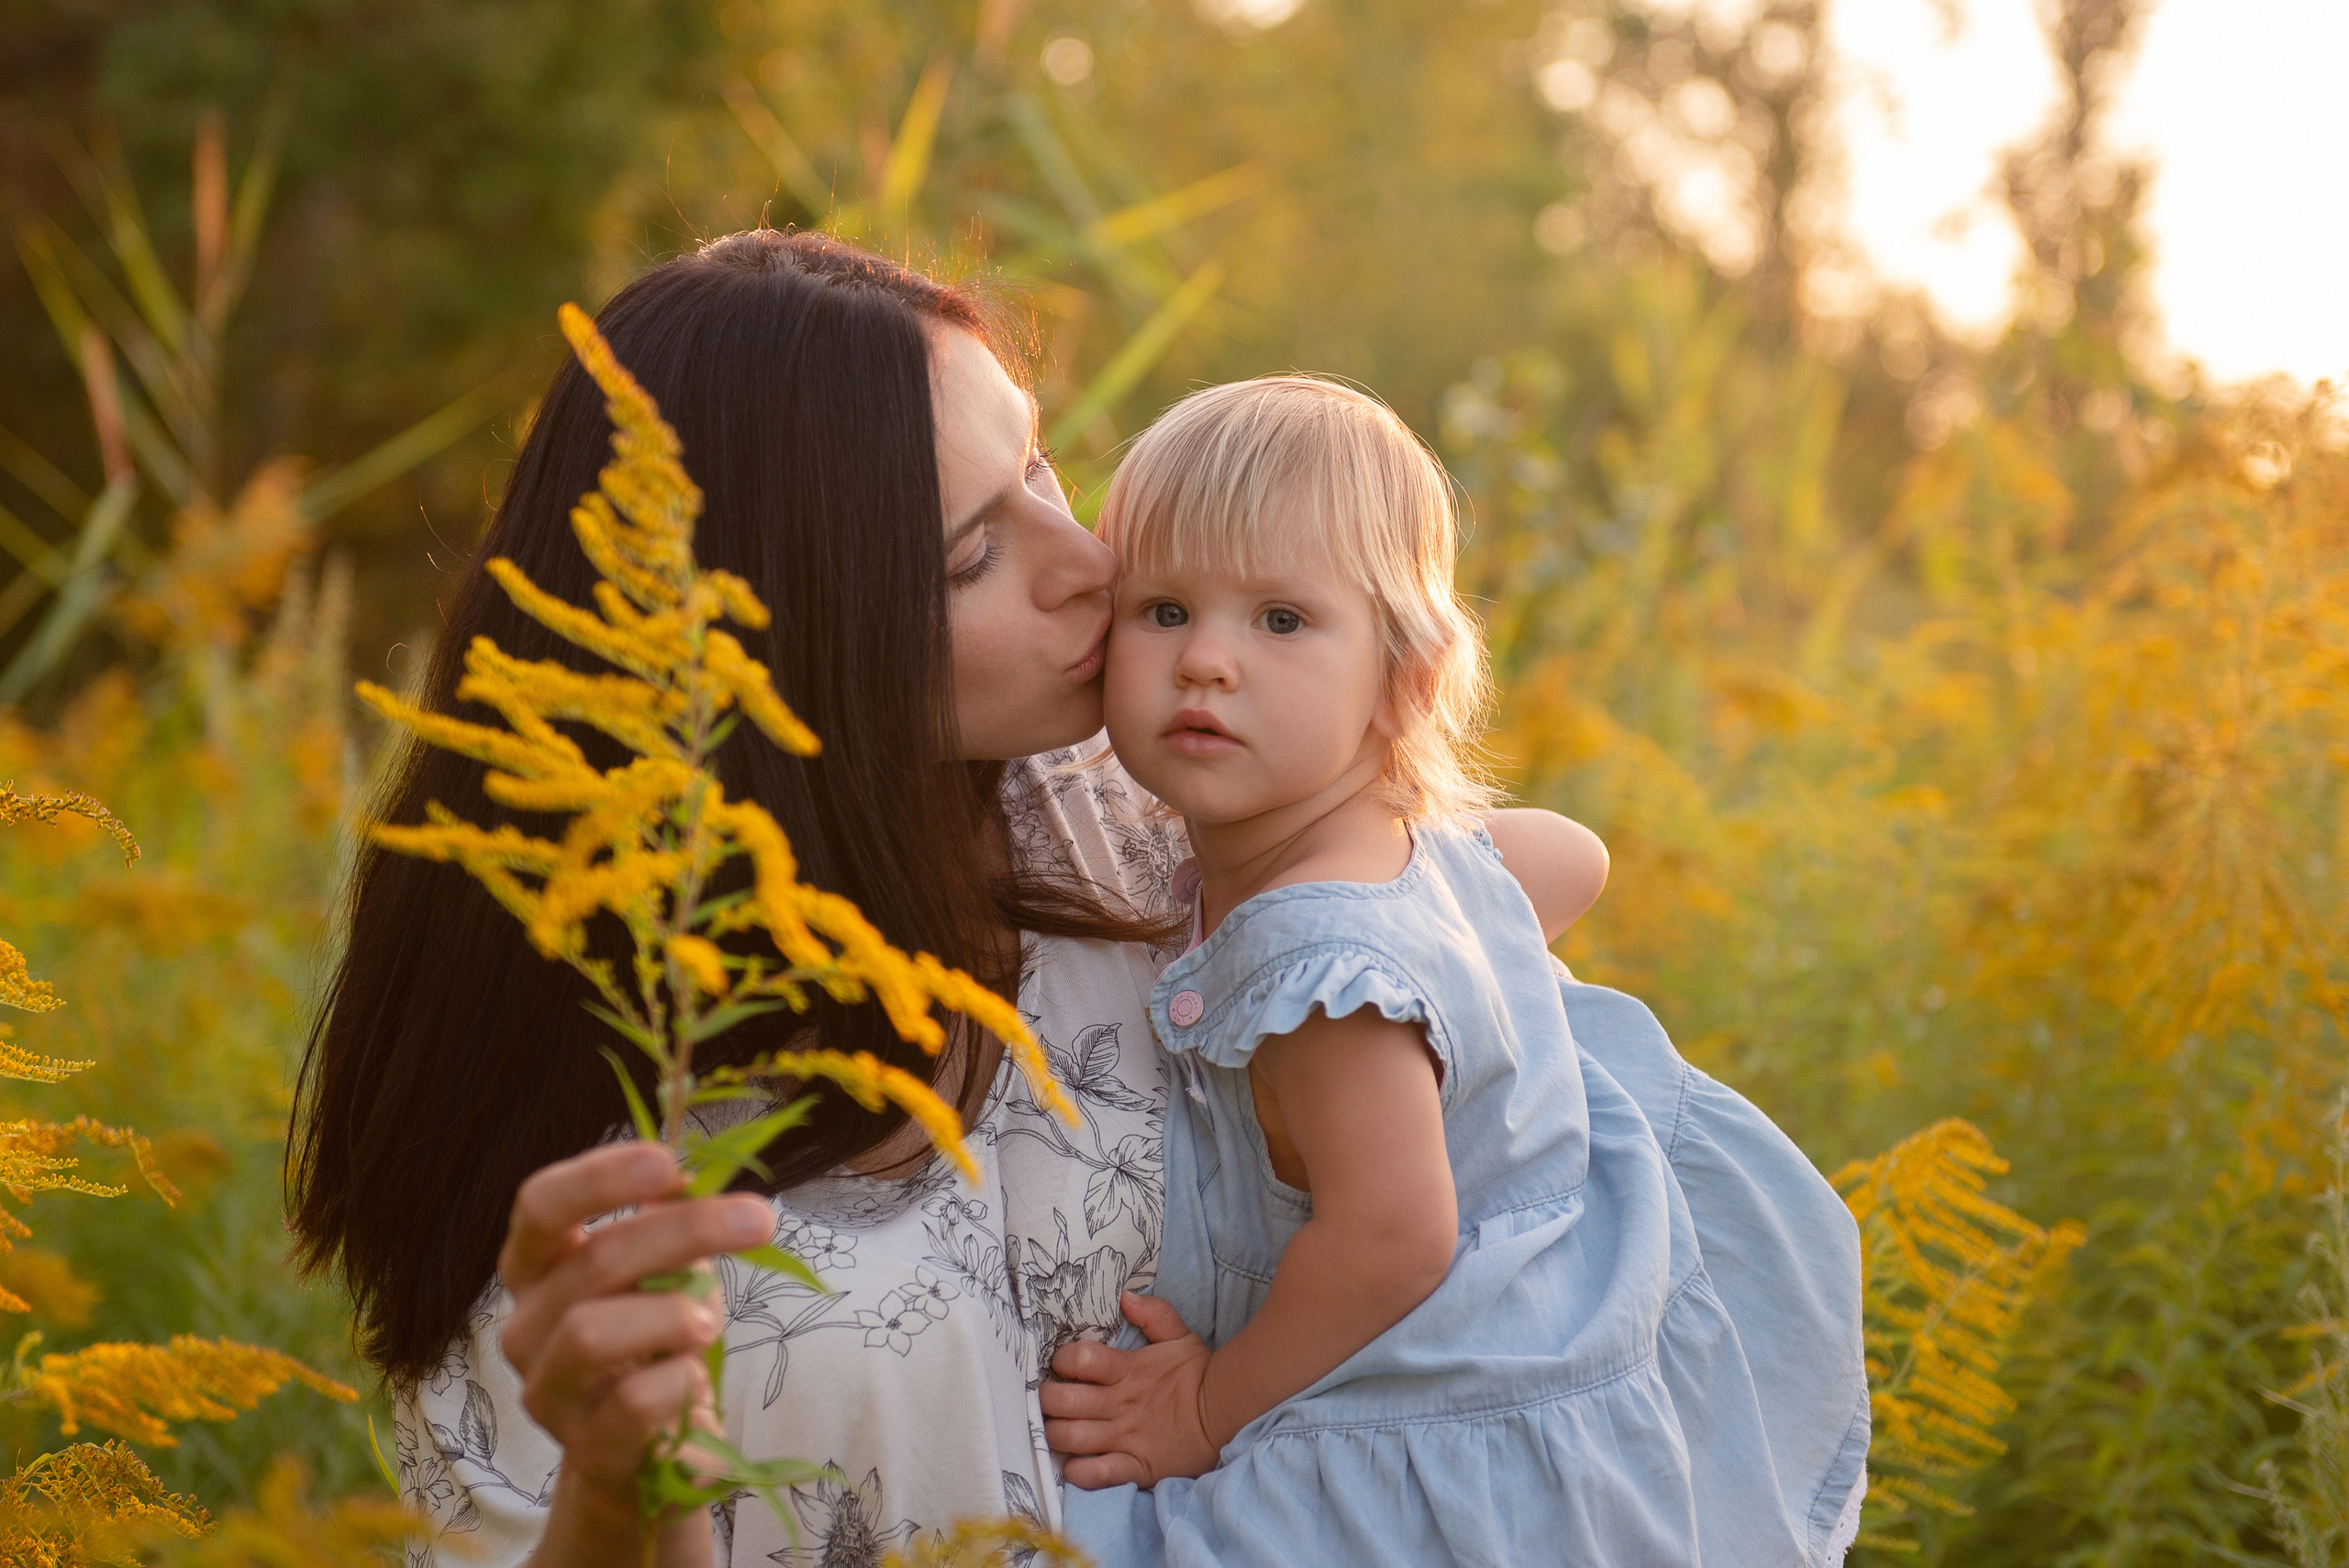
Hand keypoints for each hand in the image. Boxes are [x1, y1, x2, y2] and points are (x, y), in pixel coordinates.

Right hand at [496, 1141, 774, 1567]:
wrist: (646, 1451)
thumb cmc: (653, 1338)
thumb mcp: (661, 1270)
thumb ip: (668, 1220)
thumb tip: (694, 1173)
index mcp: (539, 1268)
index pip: (539, 1205)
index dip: (599, 1177)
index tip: (668, 1161)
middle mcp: (525, 1326)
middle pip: (592, 1261)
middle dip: (684, 1231)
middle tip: (757, 1220)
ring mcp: (547, 1391)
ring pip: (591, 1332)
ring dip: (671, 1314)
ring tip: (707, 1322)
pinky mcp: (585, 1448)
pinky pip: (631, 1402)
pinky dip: (679, 1378)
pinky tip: (691, 1376)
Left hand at [1041, 1293, 1221, 1488]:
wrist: (1226, 1415)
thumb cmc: (1196, 1375)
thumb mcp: (1180, 1336)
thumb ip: (1155, 1314)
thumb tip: (1126, 1297)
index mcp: (1128, 1370)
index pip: (1081, 1359)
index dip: (1063, 1360)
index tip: (1061, 1363)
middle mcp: (1120, 1405)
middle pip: (1065, 1401)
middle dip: (1047, 1399)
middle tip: (1047, 1399)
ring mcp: (1126, 1438)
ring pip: (1073, 1437)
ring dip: (1055, 1434)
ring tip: (1053, 1429)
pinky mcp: (1136, 1467)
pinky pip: (1099, 1474)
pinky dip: (1081, 1473)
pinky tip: (1074, 1467)